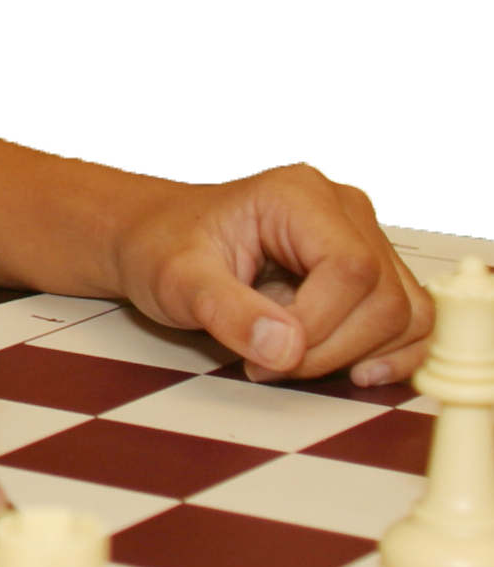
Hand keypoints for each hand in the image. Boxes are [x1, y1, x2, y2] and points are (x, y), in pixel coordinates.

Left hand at [109, 162, 432, 385]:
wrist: (156, 237)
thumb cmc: (163, 245)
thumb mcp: (176, 279)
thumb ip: (226, 311)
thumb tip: (285, 348)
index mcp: (297, 196)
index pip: (350, 269)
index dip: (319, 325)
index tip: (269, 353)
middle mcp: (342, 210)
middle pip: (385, 298)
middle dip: (332, 349)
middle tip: (269, 363)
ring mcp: (362, 239)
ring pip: (408, 314)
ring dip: (360, 356)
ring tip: (292, 361)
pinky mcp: (370, 272)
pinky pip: (410, 320)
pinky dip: (388, 355)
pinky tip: (348, 369)